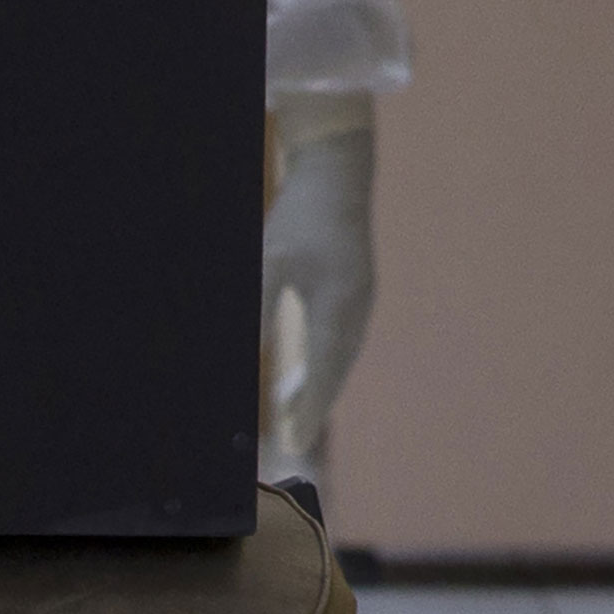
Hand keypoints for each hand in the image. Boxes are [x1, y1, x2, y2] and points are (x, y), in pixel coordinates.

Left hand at [258, 94, 380, 484]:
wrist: (339, 171)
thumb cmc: (301, 215)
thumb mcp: (271, 262)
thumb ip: (262, 312)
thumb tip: (251, 356)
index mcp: (338, 305)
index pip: (321, 371)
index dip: (307, 410)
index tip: (294, 442)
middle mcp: (357, 308)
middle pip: (335, 370)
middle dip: (314, 406)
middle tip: (292, 440)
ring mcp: (362, 298)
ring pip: (340, 356)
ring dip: (320, 385)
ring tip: (295, 415)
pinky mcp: (357, 287)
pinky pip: (343, 339)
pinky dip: (326, 363)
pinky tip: (309, 370)